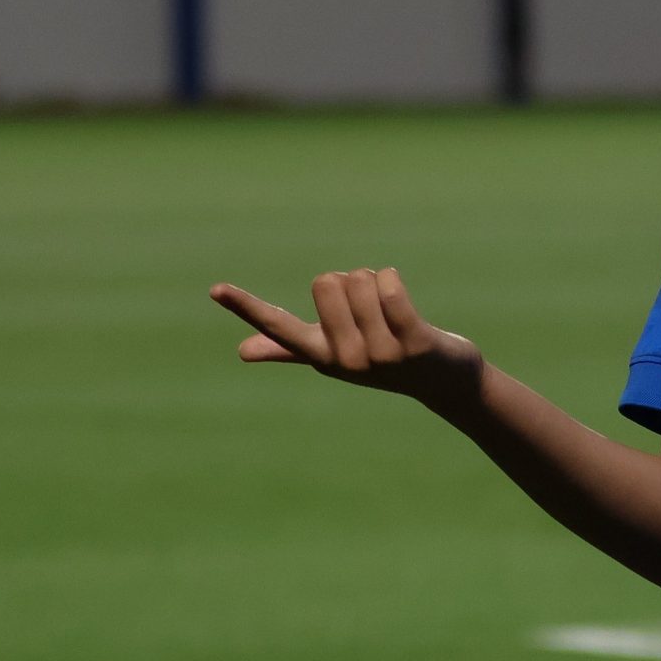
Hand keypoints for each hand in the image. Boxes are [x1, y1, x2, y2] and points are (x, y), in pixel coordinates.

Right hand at [210, 269, 483, 411]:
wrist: (445, 382)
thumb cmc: (385, 361)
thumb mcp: (333, 355)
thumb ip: (288, 349)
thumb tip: (241, 352)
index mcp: (321, 357)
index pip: (278, 327)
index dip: (246, 306)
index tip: (215, 288)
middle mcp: (345, 360)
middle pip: (328, 281)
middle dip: (351, 281)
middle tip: (374, 311)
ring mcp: (380, 355)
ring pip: (361, 279)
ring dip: (378, 282)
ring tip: (393, 312)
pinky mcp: (414, 343)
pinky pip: (392, 289)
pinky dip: (394, 281)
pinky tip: (403, 300)